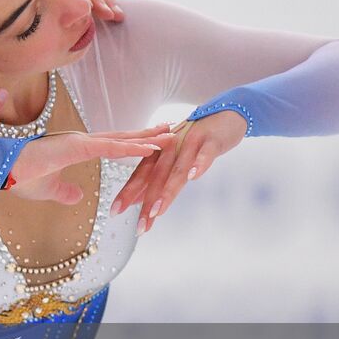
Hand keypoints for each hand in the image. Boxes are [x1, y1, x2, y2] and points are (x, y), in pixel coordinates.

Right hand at [6, 126, 173, 203]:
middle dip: (148, 135)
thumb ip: (65, 192)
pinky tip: (151, 150)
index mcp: (76, 149)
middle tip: (172, 129)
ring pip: (121, 141)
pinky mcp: (76, 148)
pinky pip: (110, 149)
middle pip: (122, 138)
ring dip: (148, 140)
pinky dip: (132, 149)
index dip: (134, 142)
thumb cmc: (18, 177)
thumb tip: (78, 197)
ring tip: (171, 137)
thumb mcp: (49, 190)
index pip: (112, 145)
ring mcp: (80, 143)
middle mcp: (81, 142)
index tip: (154, 139)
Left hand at [109, 111, 247, 234]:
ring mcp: (190, 143)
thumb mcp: (174, 159)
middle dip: (145, 202)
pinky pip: (204, 154)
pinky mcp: (210, 141)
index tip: (114, 212)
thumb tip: (139, 202)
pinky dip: (198, 164)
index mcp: (159, 153)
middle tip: (139, 225)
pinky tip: (194, 177)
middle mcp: (170, 148)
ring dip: (167, 191)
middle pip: (155, 177)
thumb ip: (157, 179)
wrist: (224, 113)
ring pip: (176, 169)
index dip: (127, 193)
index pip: (141, 175)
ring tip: (157, 211)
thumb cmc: (196, 140)